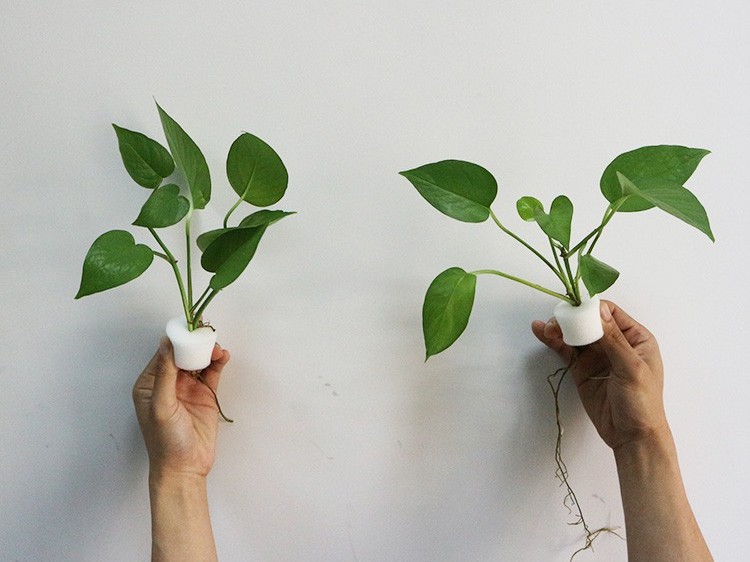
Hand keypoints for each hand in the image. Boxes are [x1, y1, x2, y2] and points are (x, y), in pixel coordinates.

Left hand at [133, 337, 229, 476]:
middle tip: (206, 332)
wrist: (185, 467)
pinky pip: (211, 373)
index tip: (189, 327)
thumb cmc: (165, 441)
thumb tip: (166, 343)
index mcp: (150, 384)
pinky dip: (217, 363)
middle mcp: (168, 383)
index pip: (164, 354)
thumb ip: (164, 374)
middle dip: (195, 342)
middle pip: (183, 354)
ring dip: (207, 351)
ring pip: (198, 361)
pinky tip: (223, 356)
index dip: (177, 339)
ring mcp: (188, 388)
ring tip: (216, 347)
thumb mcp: (161, 405)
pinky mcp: (205, 395)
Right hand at [532, 300, 667, 450]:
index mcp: (636, 339)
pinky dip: (554, 342)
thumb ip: (614, 340)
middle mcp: (616, 344)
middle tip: (556, 322)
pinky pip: (567, 351)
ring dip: (560, 329)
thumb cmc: (642, 403)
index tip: (575, 311)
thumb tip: (598, 311)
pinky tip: (542, 333)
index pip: (610, 313)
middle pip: (589, 321)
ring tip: (546, 328)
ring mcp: (598, 357)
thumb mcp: (631, 368)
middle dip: (572, 319)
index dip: (592, 309)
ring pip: (576, 335)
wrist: (632, 437)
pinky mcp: (583, 370)